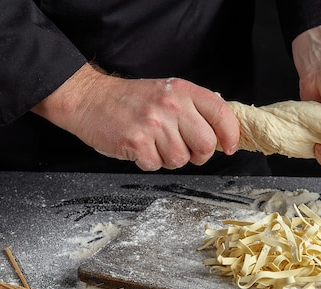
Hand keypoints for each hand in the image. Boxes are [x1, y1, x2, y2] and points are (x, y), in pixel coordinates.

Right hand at [32, 63, 238, 170]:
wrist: (90, 99)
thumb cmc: (130, 100)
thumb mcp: (167, 92)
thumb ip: (193, 108)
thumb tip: (221, 133)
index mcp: (183, 91)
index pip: (221, 114)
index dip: (230, 135)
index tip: (229, 146)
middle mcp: (171, 105)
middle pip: (206, 145)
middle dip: (199, 154)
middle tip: (185, 149)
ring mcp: (154, 124)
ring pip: (181, 159)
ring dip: (169, 159)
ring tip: (155, 144)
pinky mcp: (137, 142)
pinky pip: (156, 166)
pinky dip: (149, 162)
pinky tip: (140, 148)